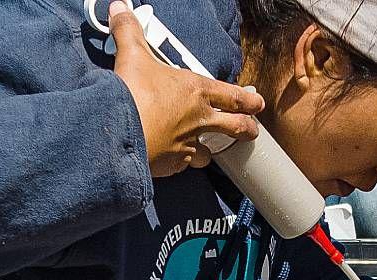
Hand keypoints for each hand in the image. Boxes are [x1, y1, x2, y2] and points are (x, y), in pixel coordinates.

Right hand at [108, 1, 263, 176]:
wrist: (119, 129)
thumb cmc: (132, 93)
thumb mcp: (131, 55)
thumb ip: (129, 32)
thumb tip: (119, 8)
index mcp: (196, 91)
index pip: (233, 95)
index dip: (249, 100)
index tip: (258, 104)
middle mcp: (199, 119)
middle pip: (235, 127)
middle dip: (247, 129)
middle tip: (252, 130)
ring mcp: (188, 144)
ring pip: (209, 154)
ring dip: (208, 152)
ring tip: (205, 152)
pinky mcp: (173, 164)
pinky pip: (182, 166)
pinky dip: (178, 164)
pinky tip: (170, 160)